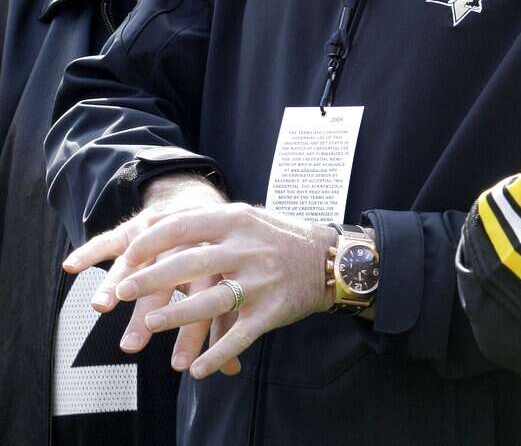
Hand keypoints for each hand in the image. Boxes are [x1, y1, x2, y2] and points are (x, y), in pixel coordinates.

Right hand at [63, 174, 239, 374]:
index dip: (192, 332)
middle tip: (131, 345)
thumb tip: (232, 369)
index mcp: (212, 264)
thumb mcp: (222, 285)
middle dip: (148, 313)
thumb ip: (224, 324)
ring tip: (101, 307)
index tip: (179, 366)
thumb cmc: (212, 258)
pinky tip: (71, 266)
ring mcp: (160, 234)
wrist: (202, 206)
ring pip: (138, 257)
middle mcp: (186, 247)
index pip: (203, 300)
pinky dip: (91, 250)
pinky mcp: (136, 225)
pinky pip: (111, 237)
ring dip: (118, 281)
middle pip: (167, 280)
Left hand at [66, 198, 337, 379]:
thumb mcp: (249, 218)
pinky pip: (240, 336)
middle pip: (192, 263)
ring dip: (178, 316)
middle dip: (153, 279)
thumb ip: (208, 221)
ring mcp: (261, 281)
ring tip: (150, 325)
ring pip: (212, 302)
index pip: (185, 226)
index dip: (151, 242)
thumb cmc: (280, 237)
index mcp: (239, 220)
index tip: (127, 256)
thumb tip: (155, 225)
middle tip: (122, 291)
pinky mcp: (272, 310)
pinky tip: (197, 369)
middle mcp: (248, 249)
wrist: (331, 260)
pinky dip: (218, 354)